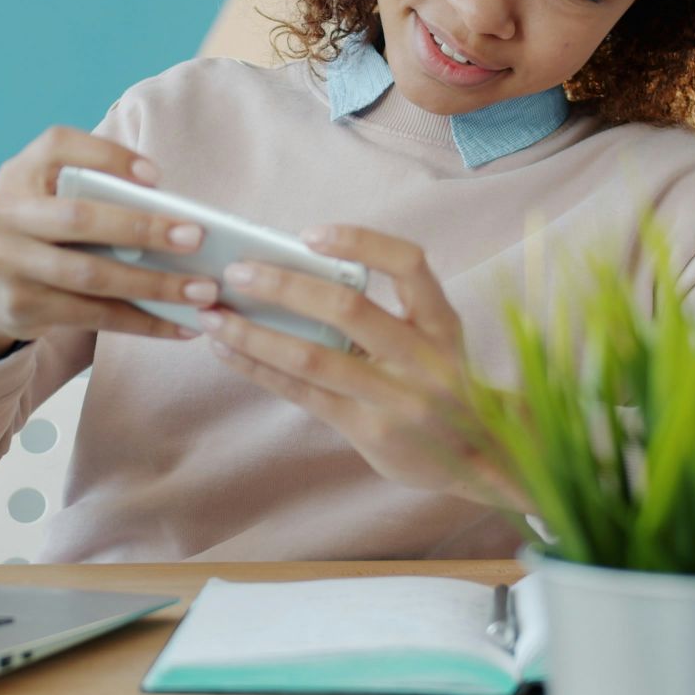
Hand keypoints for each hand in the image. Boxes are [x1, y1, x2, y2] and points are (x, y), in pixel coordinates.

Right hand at [0, 127, 221, 360]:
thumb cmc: (50, 232)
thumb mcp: (60, 198)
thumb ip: (101, 192)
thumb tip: (176, 213)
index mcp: (18, 173)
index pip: (59, 146)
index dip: (109, 157)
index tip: (157, 177)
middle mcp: (1, 213)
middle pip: (78, 217)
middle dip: (142, 228)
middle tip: (195, 238)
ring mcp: (5, 262)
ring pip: (90, 275)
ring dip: (153, 285)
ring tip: (200, 291)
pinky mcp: (20, 306)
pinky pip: (92, 316)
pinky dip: (142, 322)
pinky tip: (179, 326)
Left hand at [199, 224, 528, 510]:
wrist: (482, 460)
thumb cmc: (442, 384)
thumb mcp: (436, 341)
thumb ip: (388, 313)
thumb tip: (299, 275)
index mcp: (441, 323)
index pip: (409, 264)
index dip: (360, 242)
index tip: (309, 235)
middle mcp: (424, 358)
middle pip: (348, 309)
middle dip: (284, 286)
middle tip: (237, 272)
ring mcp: (396, 398)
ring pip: (314, 357)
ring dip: (255, 332)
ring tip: (212, 314)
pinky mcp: (368, 429)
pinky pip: (303, 393)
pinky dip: (260, 369)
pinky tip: (227, 351)